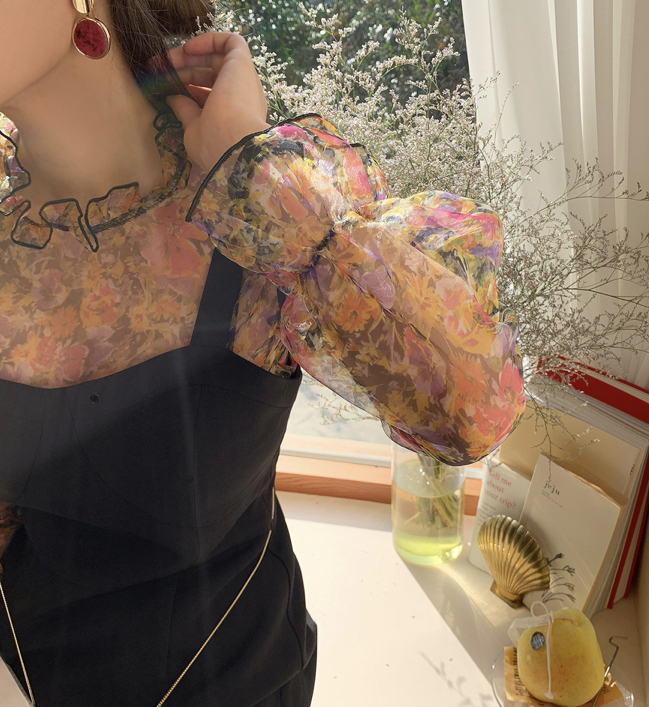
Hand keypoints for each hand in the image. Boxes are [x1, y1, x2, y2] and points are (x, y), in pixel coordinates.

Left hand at [165, 32, 270, 170]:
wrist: (235, 146)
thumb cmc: (216, 145)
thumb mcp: (194, 129)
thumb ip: (185, 111)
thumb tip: (173, 98)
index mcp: (232, 115)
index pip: (208, 94)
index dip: (185, 88)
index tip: (163, 87)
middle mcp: (241, 96)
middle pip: (210, 75)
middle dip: (182, 69)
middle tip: (158, 68)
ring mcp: (244, 80)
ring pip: (217, 58)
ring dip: (191, 56)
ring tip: (167, 60)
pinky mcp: (243, 64)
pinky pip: (231, 42)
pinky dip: (210, 39)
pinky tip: (189, 48)